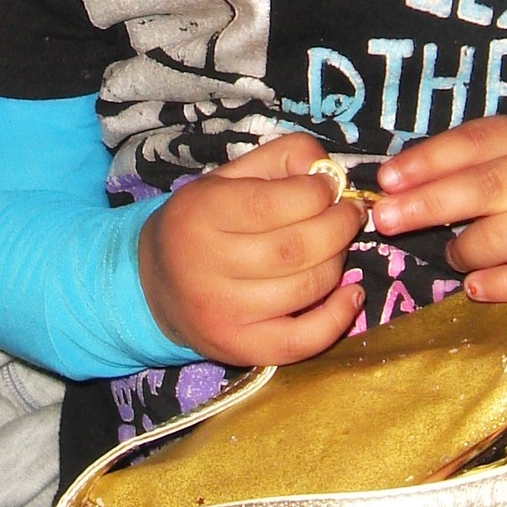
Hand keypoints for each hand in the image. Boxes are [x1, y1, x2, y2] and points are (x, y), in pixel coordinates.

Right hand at [137, 132, 365, 364]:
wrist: (155, 286)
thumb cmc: (203, 222)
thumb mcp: (230, 177)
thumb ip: (281, 157)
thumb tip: (329, 169)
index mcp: (200, 213)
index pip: (271, 204)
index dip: (315, 192)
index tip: (330, 187)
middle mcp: (206, 265)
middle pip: (294, 249)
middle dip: (338, 227)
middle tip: (349, 215)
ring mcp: (223, 313)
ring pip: (304, 289)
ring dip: (338, 263)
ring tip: (338, 247)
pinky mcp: (240, 349)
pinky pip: (302, 341)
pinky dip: (338, 318)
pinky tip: (351, 294)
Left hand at [370, 116, 506, 304]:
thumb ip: (460, 168)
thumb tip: (393, 185)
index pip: (473, 142)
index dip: (426, 161)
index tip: (386, 181)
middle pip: (482, 186)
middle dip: (426, 204)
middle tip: (386, 221)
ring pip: (498, 237)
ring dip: (463, 252)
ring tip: (457, 256)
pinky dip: (497, 284)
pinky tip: (476, 286)